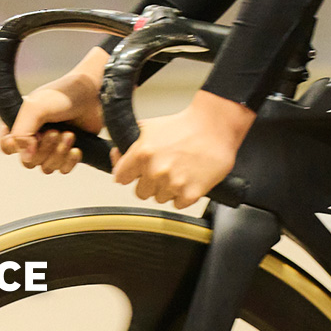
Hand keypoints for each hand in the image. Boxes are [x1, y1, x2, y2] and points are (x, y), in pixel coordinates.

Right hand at [0, 56, 105, 174]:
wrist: (93, 93)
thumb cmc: (62, 95)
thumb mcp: (35, 108)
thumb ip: (22, 133)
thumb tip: (26, 158)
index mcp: (21, 123)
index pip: (7, 146)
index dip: (15, 146)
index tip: (31, 136)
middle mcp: (34, 136)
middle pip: (28, 161)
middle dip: (44, 148)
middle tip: (56, 132)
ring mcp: (51, 146)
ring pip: (46, 167)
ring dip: (59, 153)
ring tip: (70, 135)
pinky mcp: (68, 152)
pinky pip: (62, 170)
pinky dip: (69, 162)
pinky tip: (77, 149)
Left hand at [111, 91, 254, 210]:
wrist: (214, 128)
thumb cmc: (184, 126)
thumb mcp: (149, 127)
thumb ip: (130, 143)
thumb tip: (117, 154)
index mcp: (142, 154)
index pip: (121, 177)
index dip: (127, 174)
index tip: (133, 173)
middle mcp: (155, 171)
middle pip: (140, 192)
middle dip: (148, 183)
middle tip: (162, 170)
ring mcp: (173, 184)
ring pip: (159, 198)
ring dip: (166, 189)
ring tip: (177, 171)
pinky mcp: (190, 194)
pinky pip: (178, 204)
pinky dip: (182, 195)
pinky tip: (187, 179)